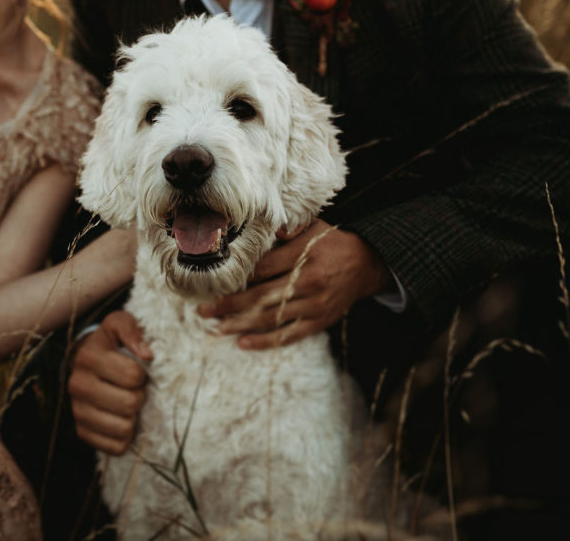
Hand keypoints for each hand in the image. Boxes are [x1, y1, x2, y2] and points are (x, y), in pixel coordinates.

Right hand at [67, 310, 152, 454]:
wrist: (84, 363)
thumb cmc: (110, 344)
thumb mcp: (119, 324)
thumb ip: (132, 329)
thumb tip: (147, 355)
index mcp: (88, 357)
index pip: (133, 376)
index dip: (142, 373)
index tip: (137, 369)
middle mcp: (77, 385)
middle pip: (130, 403)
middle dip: (140, 396)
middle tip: (135, 389)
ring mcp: (78, 412)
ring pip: (124, 428)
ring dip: (133, 417)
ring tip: (128, 403)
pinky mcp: (82, 433)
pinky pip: (116, 447)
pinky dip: (125, 437)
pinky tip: (122, 420)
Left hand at [197, 219, 385, 349]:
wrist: (366, 264)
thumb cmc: (331, 242)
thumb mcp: (313, 227)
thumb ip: (288, 228)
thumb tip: (264, 228)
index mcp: (304, 255)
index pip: (264, 268)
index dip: (239, 276)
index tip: (215, 281)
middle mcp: (308, 281)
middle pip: (261, 295)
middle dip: (230, 304)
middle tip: (203, 309)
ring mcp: (313, 304)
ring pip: (271, 318)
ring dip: (240, 324)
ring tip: (214, 328)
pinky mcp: (319, 321)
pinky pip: (289, 334)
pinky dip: (265, 341)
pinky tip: (243, 343)